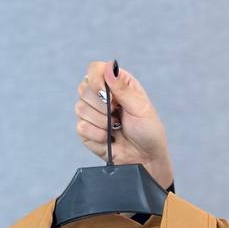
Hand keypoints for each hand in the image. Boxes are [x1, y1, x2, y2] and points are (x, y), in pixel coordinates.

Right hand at [75, 60, 173, 189]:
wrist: (146, 159)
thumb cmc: (148, 132)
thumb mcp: (141, 107)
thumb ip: (123, 88)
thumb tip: (108, 68)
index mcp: (116, 84)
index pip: (94, 69)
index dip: (95, 79)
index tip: (106, 94)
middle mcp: (101, 96)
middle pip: (83, 88)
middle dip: (101, 106)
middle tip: (117, 115)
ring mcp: (92, 113)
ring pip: (80, 108)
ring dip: (101, 122)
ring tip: (116, 128)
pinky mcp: (86, 131)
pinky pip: (81, 127)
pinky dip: (96, 135)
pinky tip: (109, 139)